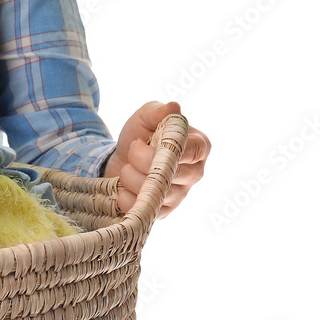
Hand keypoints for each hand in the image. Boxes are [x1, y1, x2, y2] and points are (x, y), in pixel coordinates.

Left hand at [102, 100, 210, 218]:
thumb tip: (173, 107)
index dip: (164, 148)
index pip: (192, 150)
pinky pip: (144, 209)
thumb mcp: (146, 117)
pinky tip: (123, 188)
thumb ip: (158, 111)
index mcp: (199, 147)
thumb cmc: (140, 136)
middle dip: (141, 161)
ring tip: (126, 169)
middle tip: (131, 152)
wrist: (120, 161)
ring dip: (130, 178)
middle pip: (172, 173)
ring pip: (156, 192)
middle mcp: (195, 173)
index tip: (144, 142)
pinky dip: (126, 198)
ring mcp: (180, 195)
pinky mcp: (163, 212)